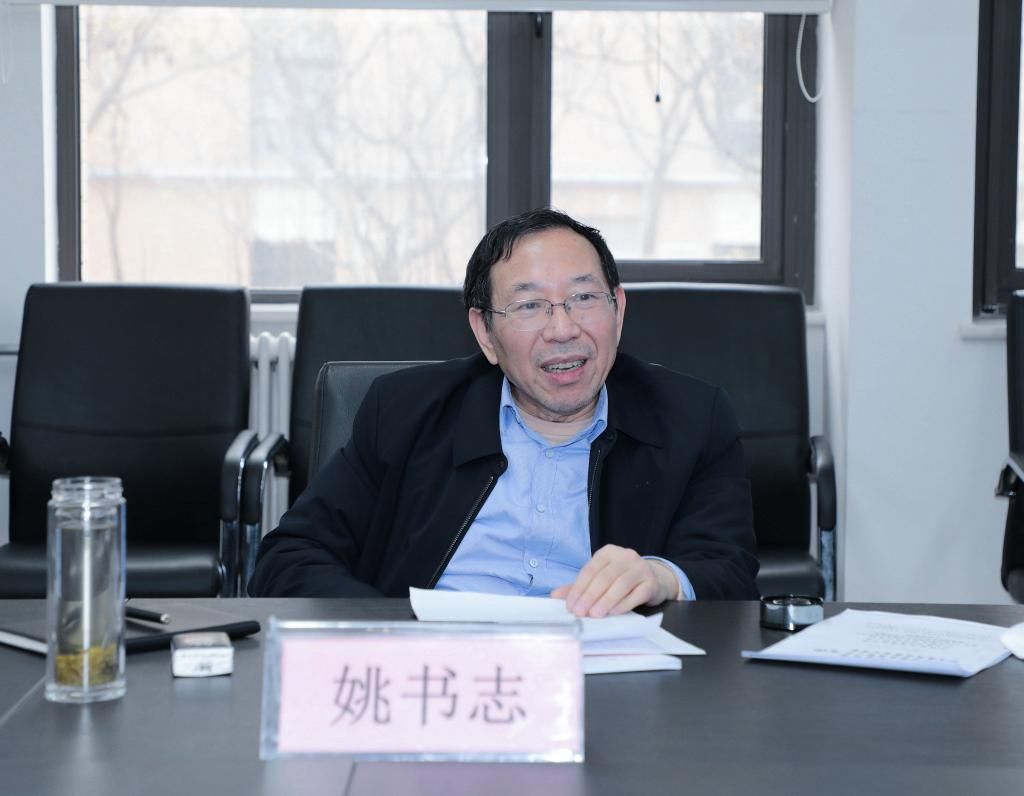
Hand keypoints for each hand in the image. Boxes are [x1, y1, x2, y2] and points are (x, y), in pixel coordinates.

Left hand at [550, 544, 680, 617]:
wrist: (654, 579)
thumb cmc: (621, 579)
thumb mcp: (600, 578)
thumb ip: (579, 586)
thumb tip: (555, 596)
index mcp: (608, 552)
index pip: (590, 570)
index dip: (578, 588)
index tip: (570, 605)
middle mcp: (625, 556)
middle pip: (604, 577)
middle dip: (590, 596)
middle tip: (580, 613)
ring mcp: (640, 568)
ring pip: (620, 584)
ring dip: (606, 601)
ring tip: (595, 615)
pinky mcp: (651, 582)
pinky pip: (637, 594)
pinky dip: (624, 604)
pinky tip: (614, 613)